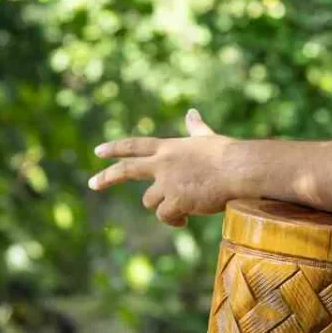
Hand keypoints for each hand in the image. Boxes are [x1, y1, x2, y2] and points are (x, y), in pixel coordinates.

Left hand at [90, 110, 242, 226]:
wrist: (239, 169)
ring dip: (163, 207)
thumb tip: (192, 112)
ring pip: (150, 201)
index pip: (135, 145)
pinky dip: (174, 220)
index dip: (116, 148)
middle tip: (92, 184)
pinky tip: (186, 218)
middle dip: (106, 177)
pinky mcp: (175, 201)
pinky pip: (165, 216)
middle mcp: (162, 163)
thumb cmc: (228, 154)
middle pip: (126, 170)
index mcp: (169, 147)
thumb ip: (195, 128)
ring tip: (183, 209)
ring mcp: (167, 183)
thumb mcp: (207, 138)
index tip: (98, 151)